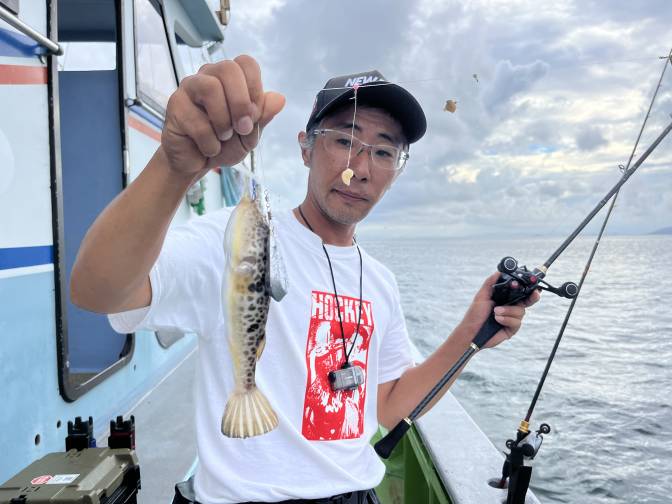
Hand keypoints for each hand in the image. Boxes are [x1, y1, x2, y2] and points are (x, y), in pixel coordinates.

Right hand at [160, 55, 285, 177]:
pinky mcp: (175, 106)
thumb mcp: (250, 134)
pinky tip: (209, 148)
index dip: (255, 88)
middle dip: (241, 103)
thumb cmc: (224, 143)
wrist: (197, 163)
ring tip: (224, 137)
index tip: (255, 115)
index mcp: (230, 79)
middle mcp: (208, 76)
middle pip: (227, 69)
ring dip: (224, 120)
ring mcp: (189, 88)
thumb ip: (263, 116)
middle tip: (243, 128)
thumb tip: (280, 98)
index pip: (246, 63)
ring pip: (210, 88)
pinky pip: (197, 121)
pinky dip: (210, 142)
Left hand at [460, 272, 540, 348]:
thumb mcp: (481, 296)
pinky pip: (516, 322)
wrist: (470, 331)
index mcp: (505, 299)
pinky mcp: (512, 329)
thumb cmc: (475, 314)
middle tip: (535, 294)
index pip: (519, 292)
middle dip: (533, 297)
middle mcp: (511, 308)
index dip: (527, 288)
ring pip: (521, 311)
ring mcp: (512, 319)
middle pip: (527, 301)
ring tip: (495, 312)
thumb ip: (490, 283)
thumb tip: (498, 272)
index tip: (532, 282)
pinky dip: (507, 319)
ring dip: (508, 310)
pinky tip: (498, 320)